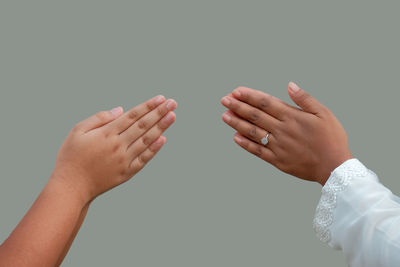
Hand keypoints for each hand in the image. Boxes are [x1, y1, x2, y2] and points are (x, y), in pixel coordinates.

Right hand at [51, 95, 176, 203]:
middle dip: (159, 113)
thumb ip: (99, 118)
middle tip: (173, 103)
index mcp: (106, 134)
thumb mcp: (77, 131)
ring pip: (146, 140)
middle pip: (143, 126)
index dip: (148, 106)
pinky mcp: (127, 173)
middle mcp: (118, 146)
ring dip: (161, 127)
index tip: (160, 98)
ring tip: (172, 116)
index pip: (132, 116)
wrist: (71, 186)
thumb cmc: (71, 156)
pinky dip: (154, 149)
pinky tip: (163, 139)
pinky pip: (144, 159)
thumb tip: (121, 109)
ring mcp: (124, 160)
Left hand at [221, 82, 351, 185]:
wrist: (334, 167)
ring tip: (225, 116)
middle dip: (238, 106)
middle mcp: (282, 130)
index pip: (265, 102)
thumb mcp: (324, 113)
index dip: (249, 96)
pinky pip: (258, 151)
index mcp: (292, 116)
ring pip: (253, 132)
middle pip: (255, 116)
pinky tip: (235, 137)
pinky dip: (246, 144)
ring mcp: (278, 146)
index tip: (236, 91)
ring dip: (237, 123)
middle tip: (224, 100)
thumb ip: (305, 99)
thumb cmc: (332, 138)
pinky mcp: (277, 160)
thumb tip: (290, 85)